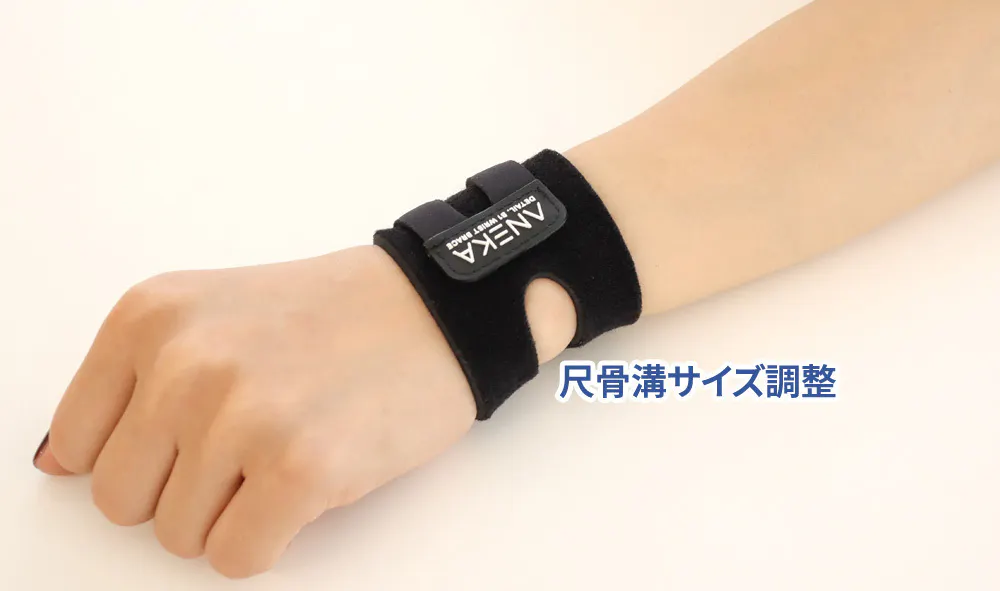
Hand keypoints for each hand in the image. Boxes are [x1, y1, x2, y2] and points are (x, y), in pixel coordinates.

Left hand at [35, 246, 486, 576]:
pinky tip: (304, 489)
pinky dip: (267, 540)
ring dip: (231, 515)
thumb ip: (132, 383)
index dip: (137, 458)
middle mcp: (184, 362)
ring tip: (283, 455)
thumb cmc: (329, 318)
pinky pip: (237, 558)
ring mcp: (241, 416)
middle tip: (245, 451)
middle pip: (122, 502)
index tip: (186, 442)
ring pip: (178, 538)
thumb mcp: (210, 315)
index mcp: (150, 318)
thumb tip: (59, 465)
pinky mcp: (299, 467)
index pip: (77, 444)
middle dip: (181, 493)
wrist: (431, 311)